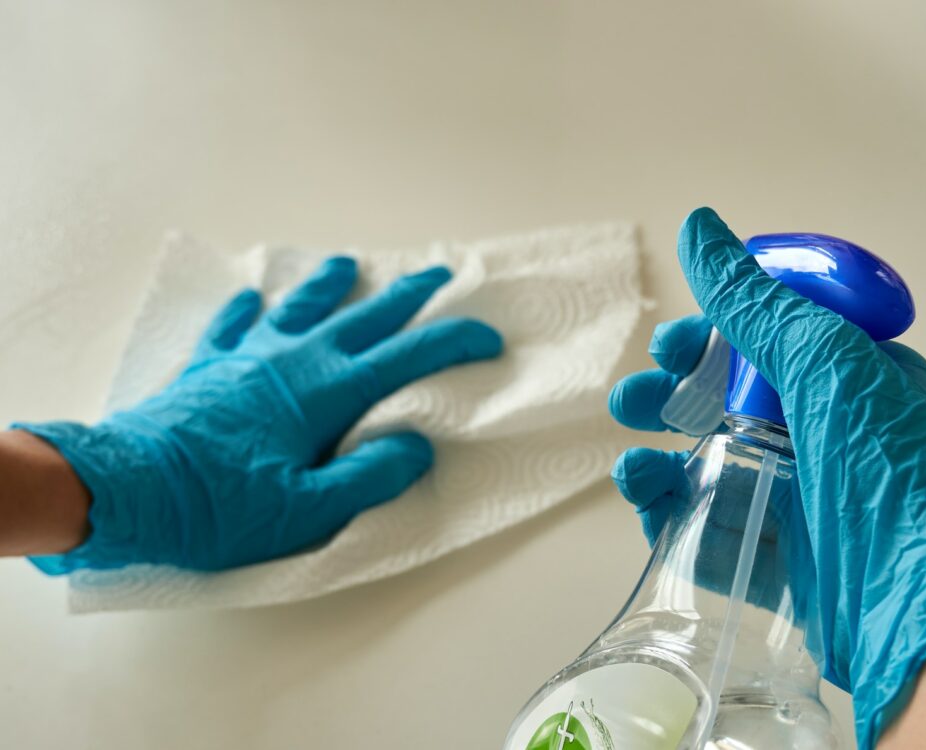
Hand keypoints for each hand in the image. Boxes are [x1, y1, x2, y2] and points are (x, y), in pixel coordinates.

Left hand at [18, 258, 501, 571]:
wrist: (129, 489)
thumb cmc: (219, 508)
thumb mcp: (306, 510)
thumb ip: (368, 476)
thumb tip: (415, 446)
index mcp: (327, 393)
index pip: (407, 356)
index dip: (453, 342)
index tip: (487, 336)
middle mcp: (294, 360)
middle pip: (364, 317)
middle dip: (407, 294)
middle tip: (438, 271)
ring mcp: (250, 355)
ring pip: (301, 307)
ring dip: (330, 284)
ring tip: (347, 263)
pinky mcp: (211, 364)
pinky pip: (236, 325)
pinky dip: (249, 310)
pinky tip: (253, 299)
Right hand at [608, 208, 925, 748]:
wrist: (920, 609)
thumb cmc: (890, 475)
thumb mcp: (825, 362)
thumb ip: (754, 301)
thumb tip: (698, 225)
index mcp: (845, 383)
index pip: (762, 344)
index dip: (708, 338)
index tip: (671, 344)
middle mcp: (817, 439)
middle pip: (722, 405)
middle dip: (668, 397)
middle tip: (633, 400)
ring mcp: (791, 501)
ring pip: (702, 465)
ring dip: (655, 452)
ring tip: (629, 456)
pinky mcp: (766, 559)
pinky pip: (699, 525)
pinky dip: (662, 508)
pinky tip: (642, 492)